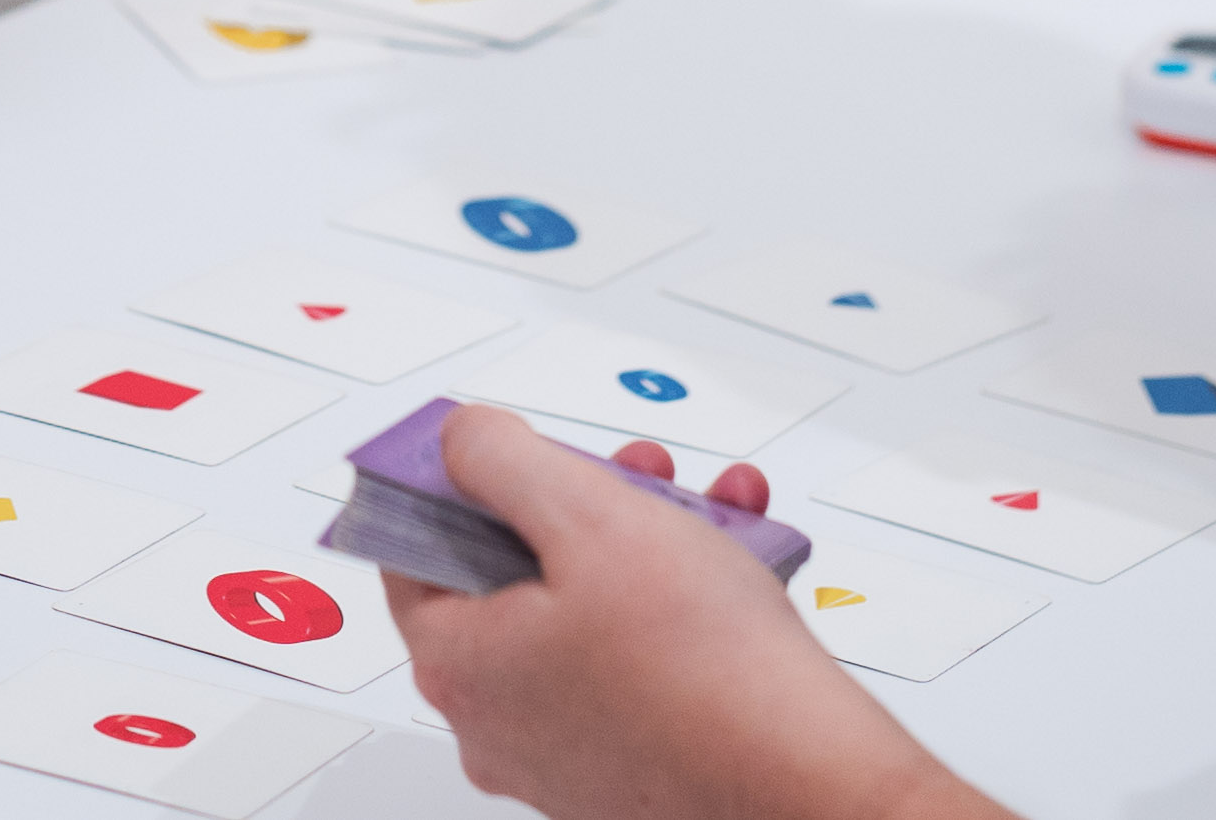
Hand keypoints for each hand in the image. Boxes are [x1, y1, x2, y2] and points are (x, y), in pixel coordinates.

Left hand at [383, 410, 979, 819]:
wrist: (802, 775)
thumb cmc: (701, 669)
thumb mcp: (587, 515)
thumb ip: (505, 460)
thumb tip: (463, 440)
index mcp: (460, 665)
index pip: (413, 551)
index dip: (461, 483)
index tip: (502, 448)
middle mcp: (498, 720)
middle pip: (514, 574)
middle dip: (581, 503)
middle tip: (627, 475)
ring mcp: (564, 747)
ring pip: (587, 609)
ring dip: (646, 539)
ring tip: (706, 511)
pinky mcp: (629, 758)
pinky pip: (635, 656)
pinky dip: (679, 600)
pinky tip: (735, 560)